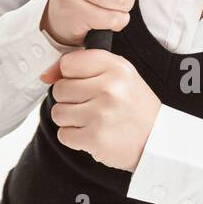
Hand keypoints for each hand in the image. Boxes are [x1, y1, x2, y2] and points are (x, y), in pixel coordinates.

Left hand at [40, 49, 161, 171]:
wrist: (157, 140)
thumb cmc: (134, 107)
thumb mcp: (119, 76)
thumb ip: (85, 66)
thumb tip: (46, 74)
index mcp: (116, 68)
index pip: (68, 63)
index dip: (70, 76)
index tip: (84, 85)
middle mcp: (109, 88)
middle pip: (59, 89)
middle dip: (70, 100)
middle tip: (91, 106)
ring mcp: (101, 113)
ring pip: (58, 112)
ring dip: (70, 120)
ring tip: (91, 121)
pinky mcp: (95, 137)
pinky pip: (63, 134)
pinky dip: (74, 137)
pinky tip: (92, 134)